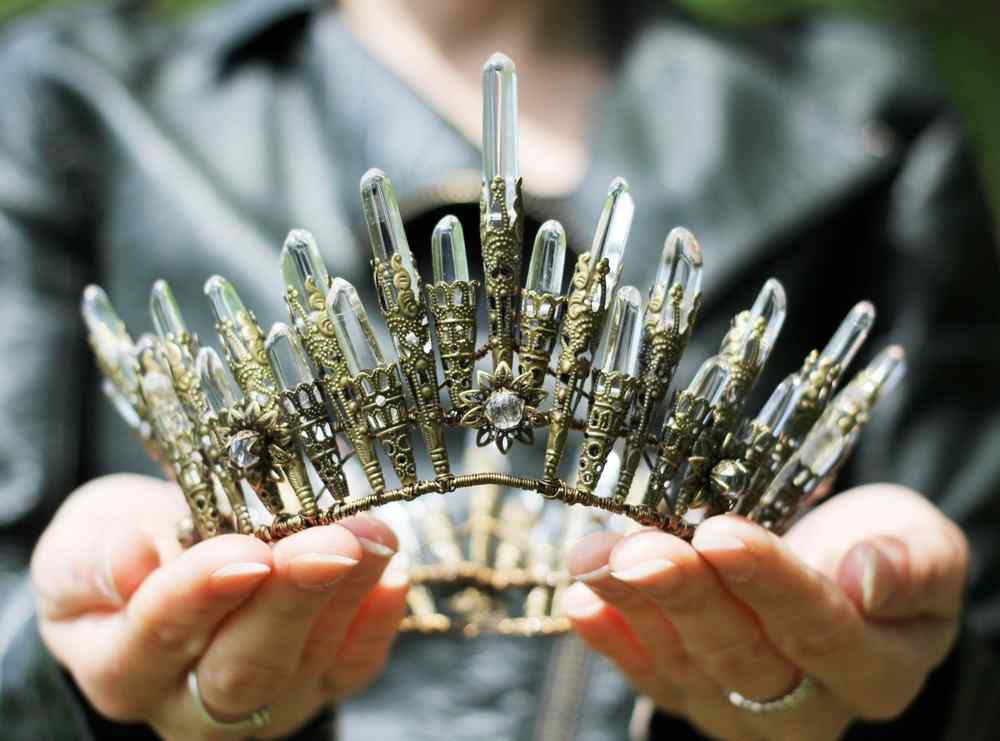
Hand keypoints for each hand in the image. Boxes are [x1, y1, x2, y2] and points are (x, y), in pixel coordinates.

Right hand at [32, 474, 406, 739]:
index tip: (245, 553)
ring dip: (347, 593)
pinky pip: (353, 666)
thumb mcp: (85, 538)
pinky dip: (377, 623)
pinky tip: (392, 576)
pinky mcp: (316, 684)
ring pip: (307, 659)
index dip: (203, 593)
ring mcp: (263, 699)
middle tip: (331, 544)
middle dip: (293, 599)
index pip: (157, 636)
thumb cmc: (122, 547)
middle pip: (243, 666)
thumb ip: (99, 555)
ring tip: (371, 535)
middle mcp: (190, 700)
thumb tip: (136, 557)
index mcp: (121, 665)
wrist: (163, 564)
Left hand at [563, 484, 967, 739]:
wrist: (835, 566)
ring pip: (682, 663)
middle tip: (639, 549)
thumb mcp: (921, 542)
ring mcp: (738, 707)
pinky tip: (580, 599)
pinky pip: (646, 674)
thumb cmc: (875, 549)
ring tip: (595, 556)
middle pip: (739, 656)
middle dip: (683, 595)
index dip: (767, 581)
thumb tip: (867, 581)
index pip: (819, 629)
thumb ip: (914, 564)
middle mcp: (805, 704)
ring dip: (630, 604)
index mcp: (874, 669)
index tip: (723, 534)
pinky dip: (608, 636)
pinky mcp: (689, 692)